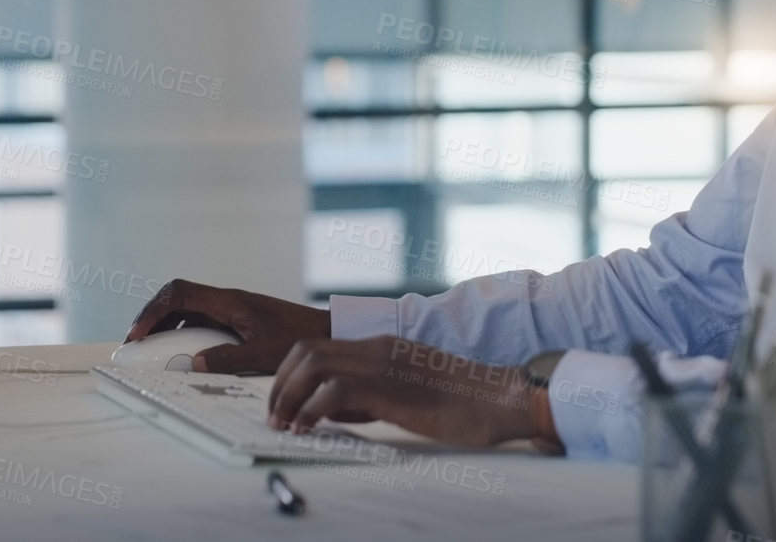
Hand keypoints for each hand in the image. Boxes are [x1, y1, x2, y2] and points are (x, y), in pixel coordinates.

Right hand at [123, 279, 328, 373]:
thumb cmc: (300, 339)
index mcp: (230, 301)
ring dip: (167, 329)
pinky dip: (186, 336)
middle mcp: (227, 301)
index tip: (138, 335)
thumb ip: (229, 358)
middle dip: (152, 320)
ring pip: (188, 312)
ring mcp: (231, 310)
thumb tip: (195, 364)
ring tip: (153, 354)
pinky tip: (183, 357)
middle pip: (177, 300)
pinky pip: (201, 324)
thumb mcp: (264, 354)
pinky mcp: (236, 321)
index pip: (179, 293)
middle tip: (136, 347)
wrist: (327, 331)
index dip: (152, 311)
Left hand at [266, 336, 538, 448]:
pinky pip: (334, 392)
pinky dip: (311, 410)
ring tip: (285, 424)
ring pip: (312, 364)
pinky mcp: (390, 387)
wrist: (500, 398)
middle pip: (305, 350)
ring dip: (289, 395)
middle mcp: (377, 347)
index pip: (317, 348)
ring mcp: (383, 364)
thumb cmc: (462, 403)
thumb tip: (332, 411)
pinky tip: (308, 429)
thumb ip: (369, 396)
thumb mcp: (406, 394)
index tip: (281, 404)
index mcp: (381, 346)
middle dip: (280, 383)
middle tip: (275, 416)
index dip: (289, 375)